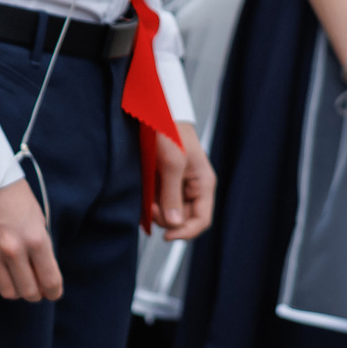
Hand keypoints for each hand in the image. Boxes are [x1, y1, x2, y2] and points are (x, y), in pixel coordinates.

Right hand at [0, 177, 60, 302]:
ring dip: (17, 291)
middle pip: (29, 292)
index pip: (50, 281)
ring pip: (8, 292)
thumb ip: (42, 249)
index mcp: (36, 240)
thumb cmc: (17, 197)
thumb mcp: (39, 221)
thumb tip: (43, 274)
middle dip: (37, 295)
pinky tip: (3, 274)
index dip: (55, 292)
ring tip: (19, 282)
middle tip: (37, 289)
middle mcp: (14, 251)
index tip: (54, 292)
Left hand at [152, 123, 214, 239]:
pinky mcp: (161, 183)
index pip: (201, 220)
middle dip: (166, 219)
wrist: (152, 111)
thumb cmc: (169, 131)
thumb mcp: (172, 162)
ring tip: (146, 201)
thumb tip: (174, 224)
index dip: (186, 232)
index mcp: (203, 185)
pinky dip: (149, 205)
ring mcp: (176, 186)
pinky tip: (143, 200)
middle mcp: (191, 189)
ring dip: (156, 212)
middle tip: (151, 208)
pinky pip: (158, 203)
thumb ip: (172, 195)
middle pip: (182, 220)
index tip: (165, 236)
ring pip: (168, 214)